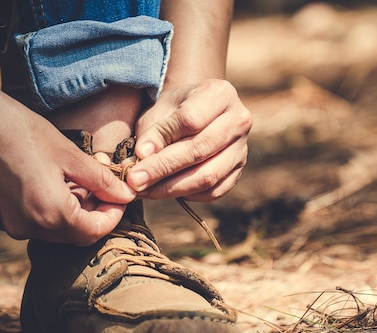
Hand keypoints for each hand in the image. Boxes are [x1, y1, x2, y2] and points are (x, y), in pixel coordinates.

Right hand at [0, 58, 136, 244]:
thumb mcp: (68, 153)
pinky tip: (57, 184)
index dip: (113, 216)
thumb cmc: (18, 129)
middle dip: (95, 215)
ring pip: (56, 230)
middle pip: (75, 235)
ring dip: (75, 212)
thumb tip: (125, 195)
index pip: (94, 232)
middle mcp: (28, 226)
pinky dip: (53, 210)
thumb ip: (100, 180)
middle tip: (104, 189)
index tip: (120, 198)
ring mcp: (10, 223)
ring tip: (80, 182)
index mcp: (50, 212)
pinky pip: (35, 222)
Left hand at [127, 79, 250, 201]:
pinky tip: (165, 190)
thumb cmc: (176, 109)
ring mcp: (242, 149)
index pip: (190, 120)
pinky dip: (187, 195)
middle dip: (162, 168)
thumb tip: (142, 157)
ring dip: (171, 188)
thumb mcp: (161, 109)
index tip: (137, 154)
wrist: (199, 114)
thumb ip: (152, 131)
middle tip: (134, 181)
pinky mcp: (238, 172)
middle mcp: (239, 121)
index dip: (162, 139)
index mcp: (221, 94)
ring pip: (207, 176)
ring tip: (144, 189)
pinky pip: (213, 191)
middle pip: (200, 150)